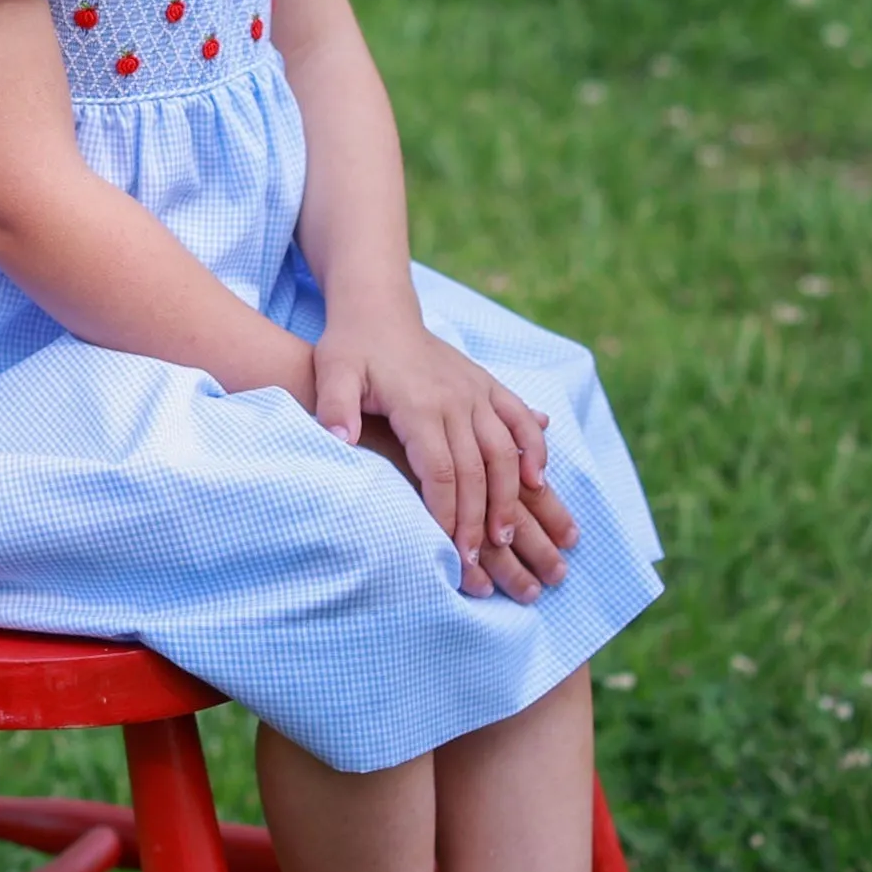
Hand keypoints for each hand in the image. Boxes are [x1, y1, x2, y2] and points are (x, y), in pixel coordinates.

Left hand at [314, 329, 576, 597]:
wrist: (378, 310)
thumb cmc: (350, 348)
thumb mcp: (333, 372)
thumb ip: (334, 406)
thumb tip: (338, 439)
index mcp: (419, 403)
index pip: (441, 470)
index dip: (447, 513)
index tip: (447, 551)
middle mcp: (455, 398)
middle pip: (476, 469)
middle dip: (478, 519)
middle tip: (476, 561)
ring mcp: (476, 391)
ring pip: (505, 450)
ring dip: (510, 495)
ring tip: (506, 536)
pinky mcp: (488, 385)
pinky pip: (520, 419)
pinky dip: (535, 448)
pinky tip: (538, 481)